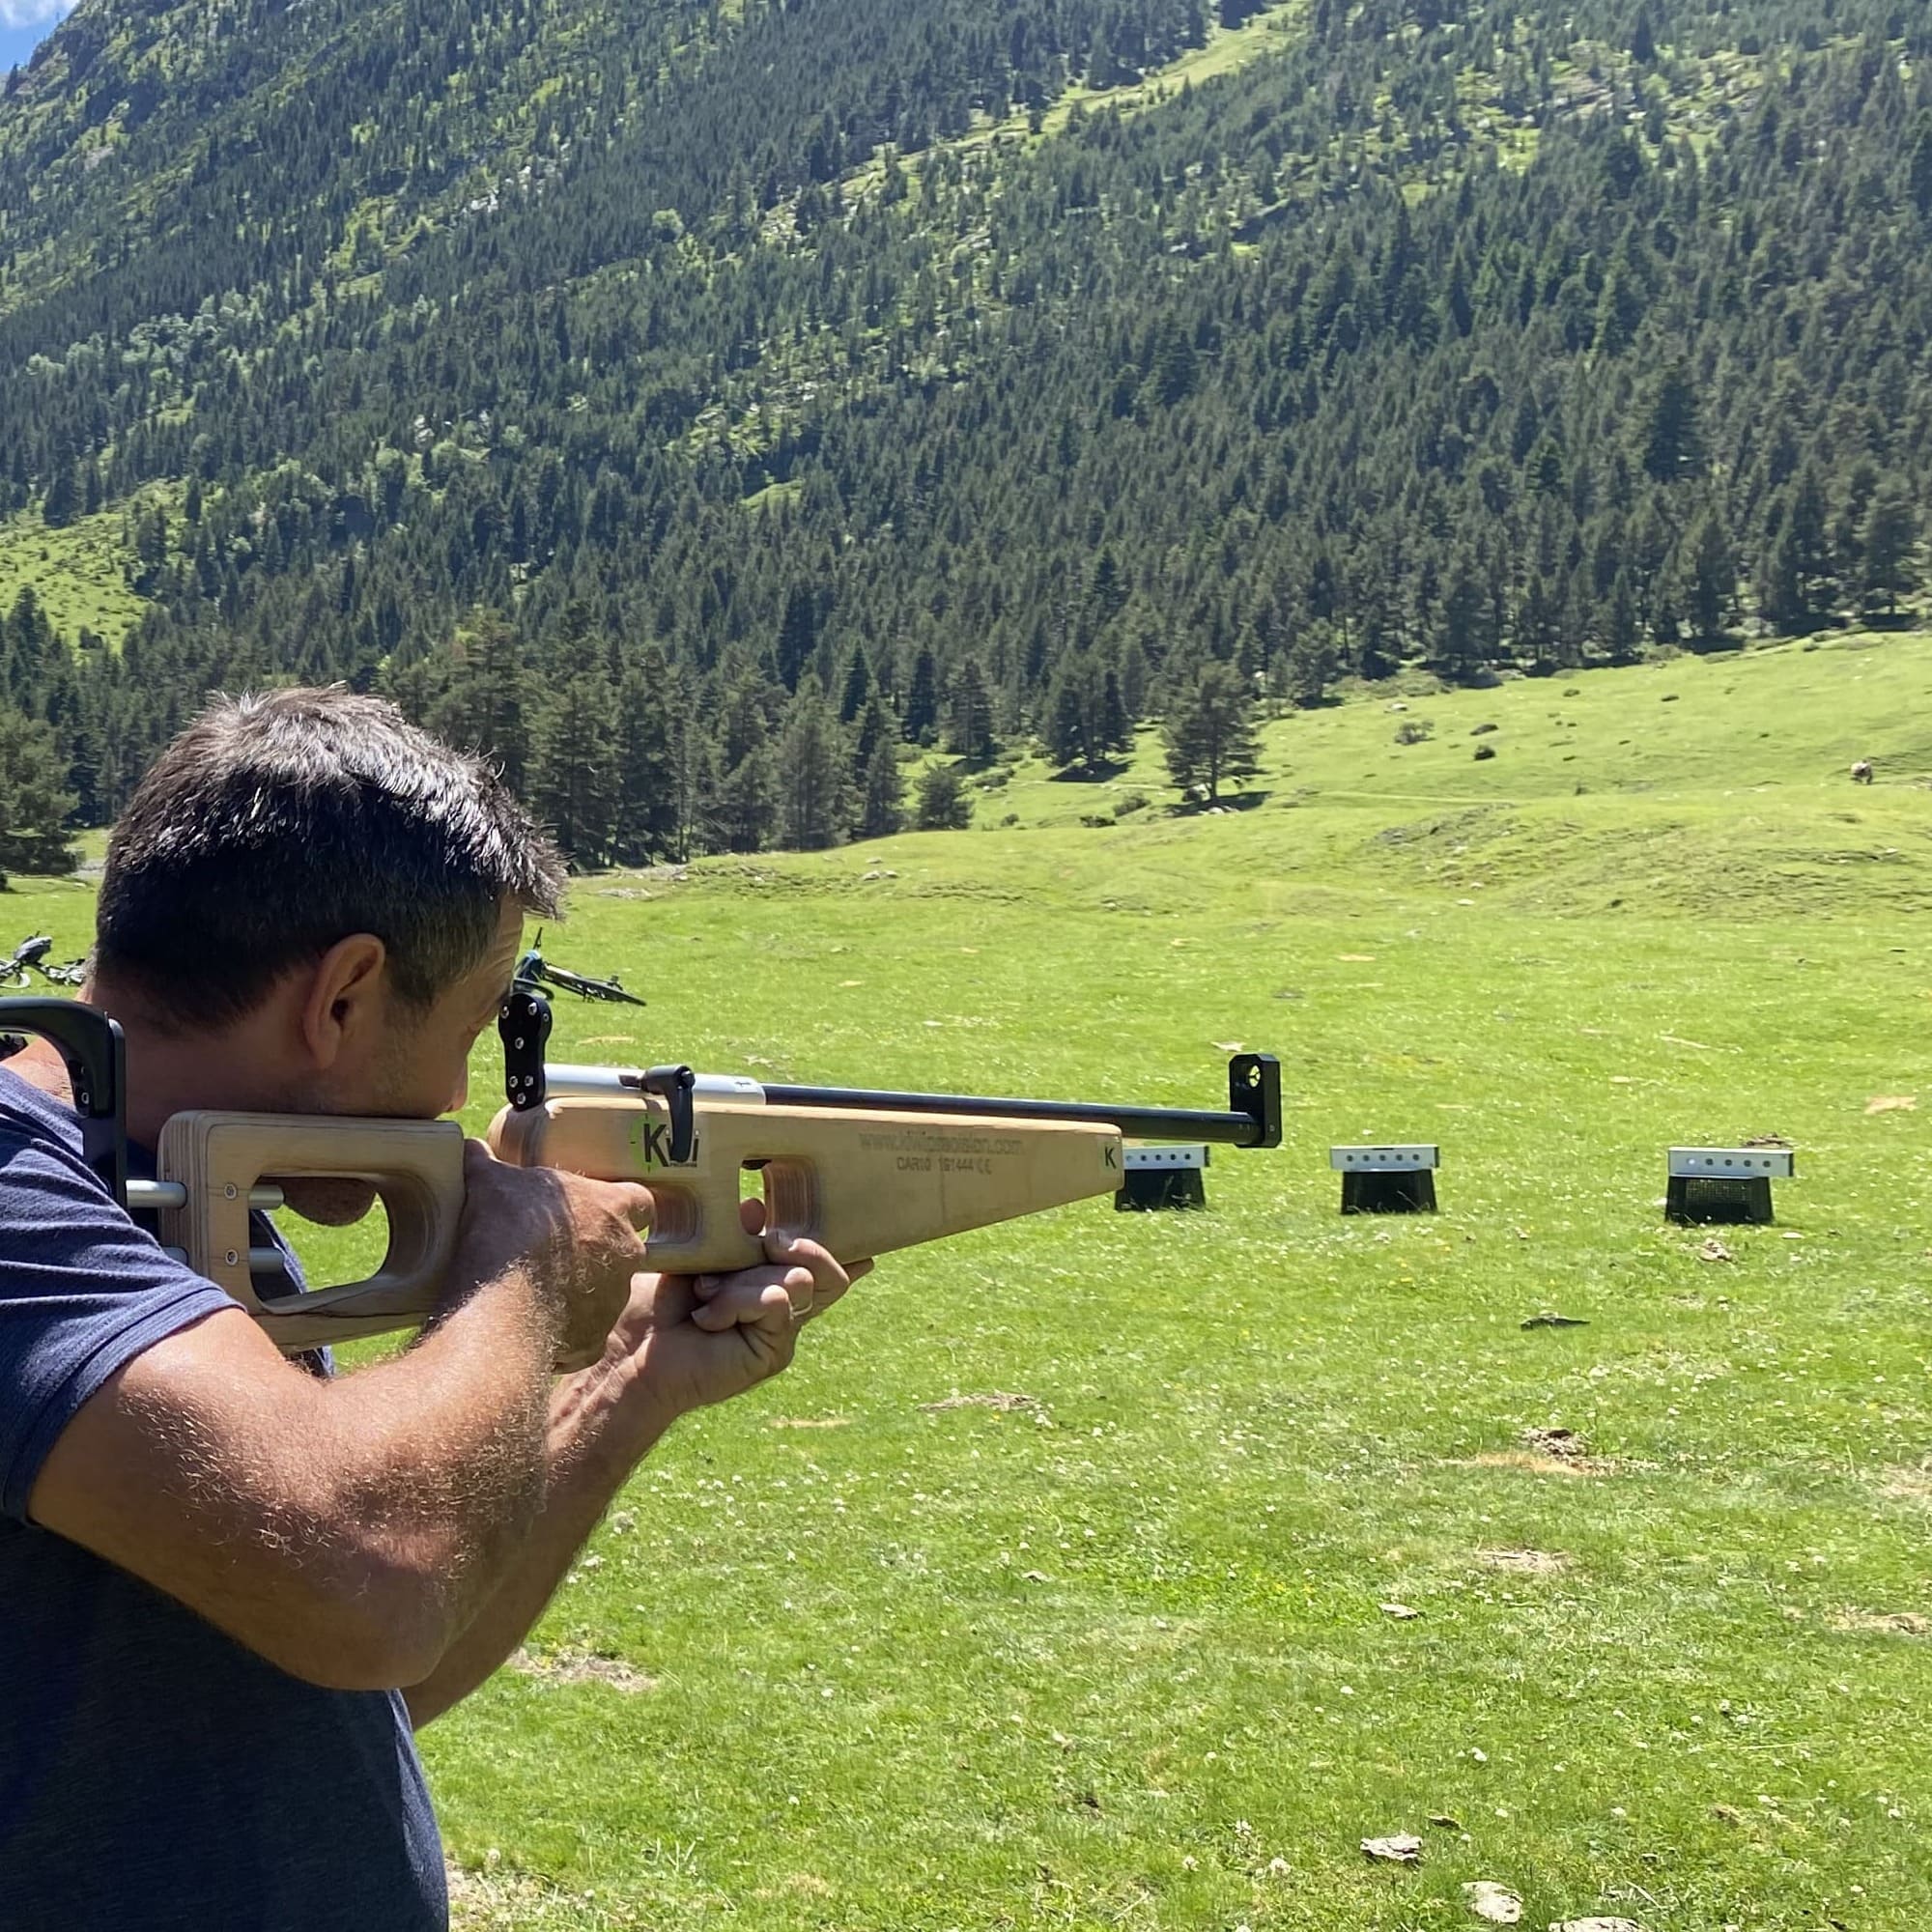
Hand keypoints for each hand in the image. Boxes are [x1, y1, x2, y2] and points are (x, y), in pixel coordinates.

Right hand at [453, 1142, 653, 1369]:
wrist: (504, 1298)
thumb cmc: (506, 1229)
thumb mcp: (490, 1182)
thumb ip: (487, 1163)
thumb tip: (471, 1149)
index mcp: (611, 1208)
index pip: (640, 1201)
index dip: (619, 1206)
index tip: (596, 1211)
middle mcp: (625, 1252)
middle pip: (621, 1249)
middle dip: (595, 1251)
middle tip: (556, 1253)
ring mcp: (614, 1298)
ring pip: (606, 1293)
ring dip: (581, 1291)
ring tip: (539, 1290)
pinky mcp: (596, 1338)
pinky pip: (586, 1334)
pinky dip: (566, 1331)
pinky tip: (535, 1324)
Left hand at [587, 1199, 870, 1434]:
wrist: (628, 1353)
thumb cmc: (652, 1305)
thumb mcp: (696, 1253)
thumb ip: (732, 1233)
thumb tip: (759, 1209)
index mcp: (761, 1280)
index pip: (815, 1266)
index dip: (843, 1255)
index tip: (869, 1253)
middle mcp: (778, 1305)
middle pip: (821, 1265)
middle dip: (791, 1244)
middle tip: (761, 1243)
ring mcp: (779, 1329)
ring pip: (798, 1279)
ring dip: (745, 1279)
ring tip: (706, 1292)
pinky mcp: (773, 1350)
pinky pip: (778, 1300)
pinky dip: (738, 1300)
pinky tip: (708, 1317)